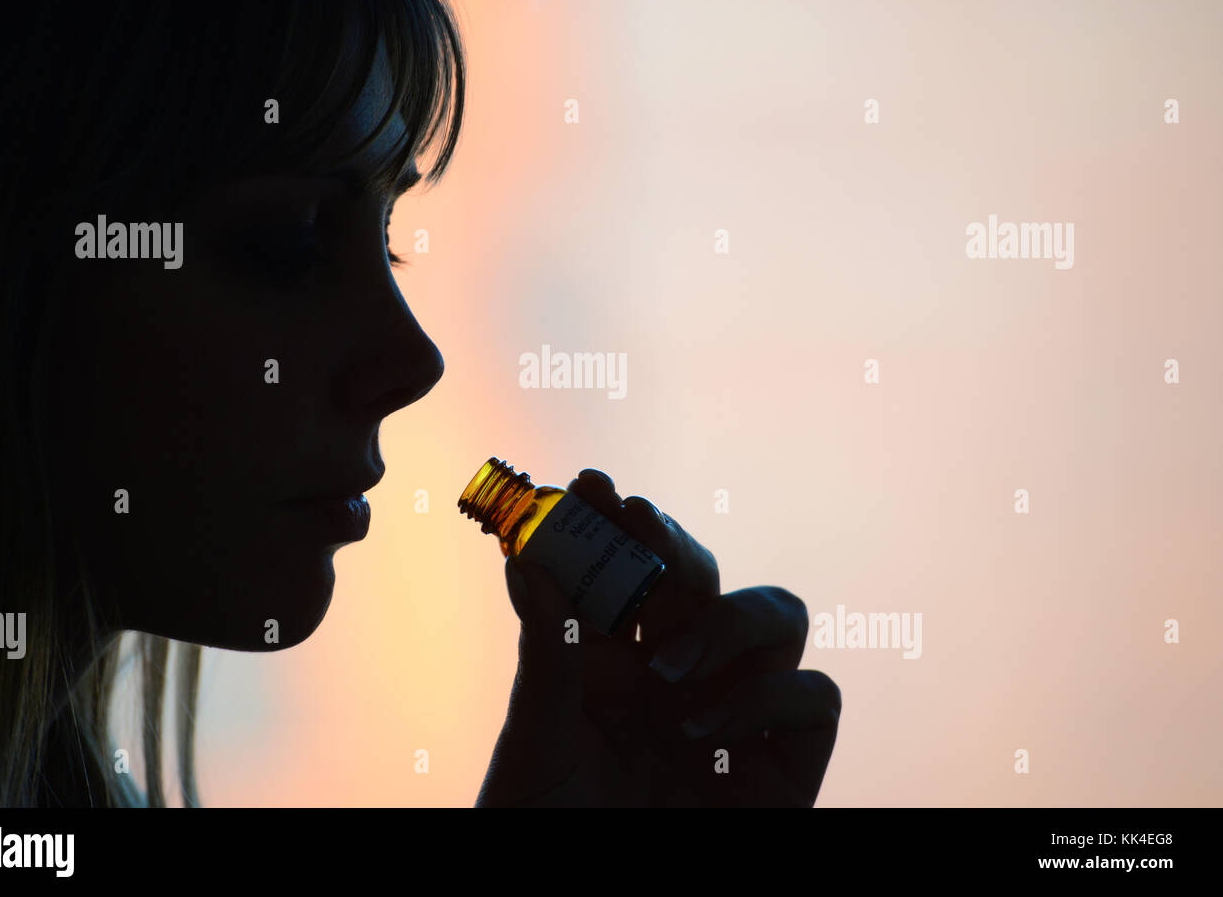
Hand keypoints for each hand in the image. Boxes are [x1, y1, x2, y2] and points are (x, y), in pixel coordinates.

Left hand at [475, 469, 840, 805]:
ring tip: (665, 672)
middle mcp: (681, 670)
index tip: (589, 482)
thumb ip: (546, 649)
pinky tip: (698, 731)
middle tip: (633, 520)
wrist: (578, 892)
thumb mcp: (538, 734)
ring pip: (778, 612)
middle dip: (671, 542)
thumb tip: (526, 559)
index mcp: (617, 655)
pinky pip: (812, 695)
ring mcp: (737, 709)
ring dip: (726, 620)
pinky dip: (764, 697)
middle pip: (704, 573)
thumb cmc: (546, 819)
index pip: (628, 565)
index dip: (614, 520)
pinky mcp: (784, 761)